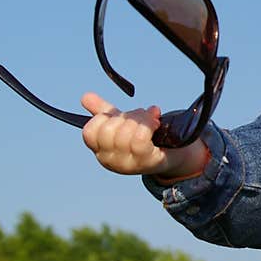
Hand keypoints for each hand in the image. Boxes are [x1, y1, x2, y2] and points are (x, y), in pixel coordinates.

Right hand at [80, 92, 205, 178]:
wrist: (175, 154)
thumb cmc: (145, 137)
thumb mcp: (123, 123)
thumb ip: (103, 111)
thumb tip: (85, 96)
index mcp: (101, 150)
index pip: (89, 132)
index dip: (103, 117)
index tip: (119, 115)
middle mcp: (111, 160)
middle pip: (108, 130)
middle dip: (127, 116)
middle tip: (142, 115)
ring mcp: (128, 164)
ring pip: (124, 133)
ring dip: (141, 119)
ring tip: (152, 119)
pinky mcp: (147, 162)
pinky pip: (139, 140)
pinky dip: (148, 126)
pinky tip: (156, 124)